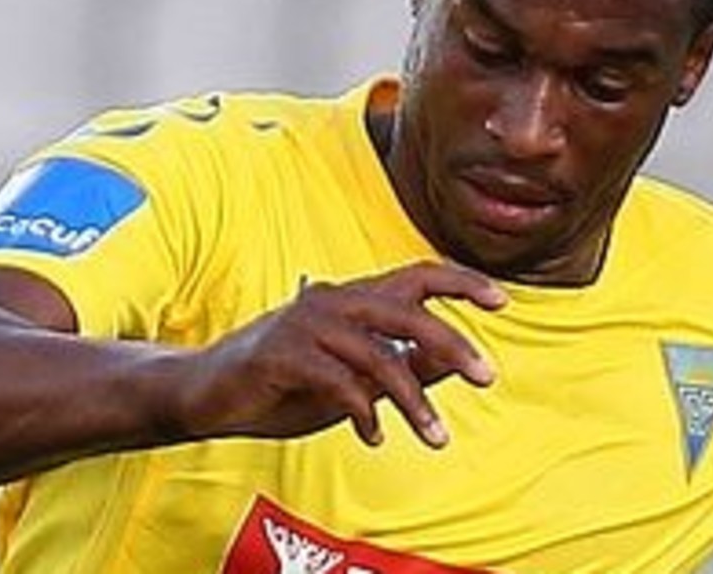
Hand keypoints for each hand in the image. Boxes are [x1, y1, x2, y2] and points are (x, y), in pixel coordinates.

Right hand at [179, 262, 505, 448]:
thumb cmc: (288, 381)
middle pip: (407, 310)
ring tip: (436, 437)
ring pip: (378, 354)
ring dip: (412, 400)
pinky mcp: (283, 353)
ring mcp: (307, 324)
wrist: (210, 391)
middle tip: (488, 376)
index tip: (502, 300)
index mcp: (353, 298)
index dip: (461, 282)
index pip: (416, 275)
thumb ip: (401, 364)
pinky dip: (363, 412)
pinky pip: (339, 382)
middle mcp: (334, 300)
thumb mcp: (354, 375)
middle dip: (452, 342)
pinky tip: (372, 435)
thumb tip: (456, 361)